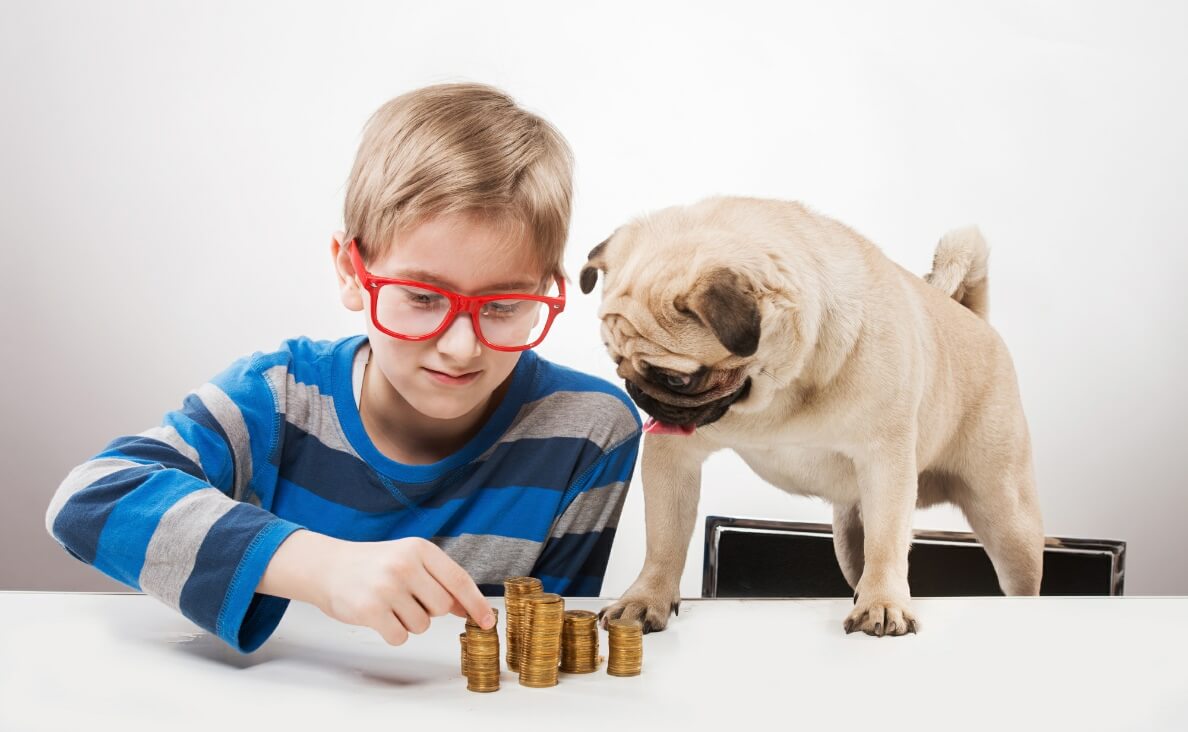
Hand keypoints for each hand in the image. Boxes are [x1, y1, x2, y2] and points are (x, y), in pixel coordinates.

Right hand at [259, 531, 493, 645]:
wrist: (327, 567)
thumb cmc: (374, 565)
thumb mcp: (409, 561)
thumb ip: (440, 581)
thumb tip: (469, 608)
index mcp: (420, 549)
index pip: (459, 580)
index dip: (476, 604)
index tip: (488, 622)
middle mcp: (405, 565)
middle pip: (442, 607)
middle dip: (429, 610)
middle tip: (407, 599)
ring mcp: (386, 587)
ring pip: (421, 625)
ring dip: (409, 622)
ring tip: (389, 604)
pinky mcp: (369, 609)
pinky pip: (400, 637)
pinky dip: (393, 633)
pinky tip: (379, 616)